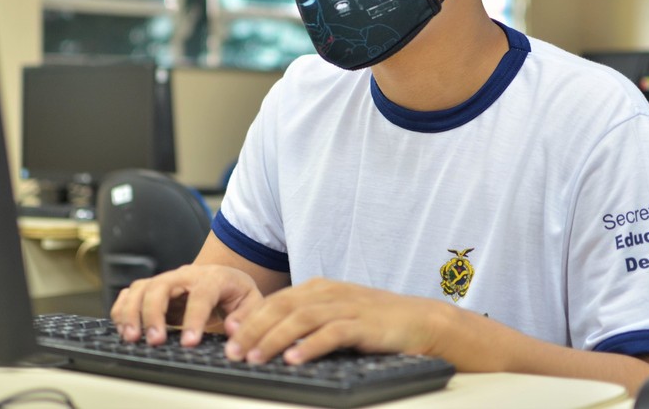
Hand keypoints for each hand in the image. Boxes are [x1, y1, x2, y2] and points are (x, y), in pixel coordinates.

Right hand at [110, 263, 263, 347]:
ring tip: (132, 338)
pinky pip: (130, 294)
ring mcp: (165, 281)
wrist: (222, 278)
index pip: (201, 294)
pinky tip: (123, 328)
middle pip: (161, 287)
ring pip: (141, 289)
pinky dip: (122, 310)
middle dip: (153, 314)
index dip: (194, 318)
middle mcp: (184, 275)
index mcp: (212, 277)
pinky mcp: (151, 289)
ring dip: (132, 313)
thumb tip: (232, 328)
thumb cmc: (235, 292)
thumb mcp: (250, 300)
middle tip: (155, 341)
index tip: (189, 342)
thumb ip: (246, 314)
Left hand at [223, 278, 443, 364]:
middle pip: (282, 307)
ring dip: (275, 339)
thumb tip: (270, 337)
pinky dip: (310, 346)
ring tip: (256, 358)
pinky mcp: (363, 324)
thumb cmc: (374, 321)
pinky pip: (332, 333)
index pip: (276, 301)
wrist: (420, 320)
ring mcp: (346, 306)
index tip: (228, 336)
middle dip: (254, 330)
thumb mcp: (335, 315)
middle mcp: (328, 293)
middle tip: (233, 351)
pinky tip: (295, 360)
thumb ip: (306, 320)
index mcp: (318, 288)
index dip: (250, 317)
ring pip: (301, 319)